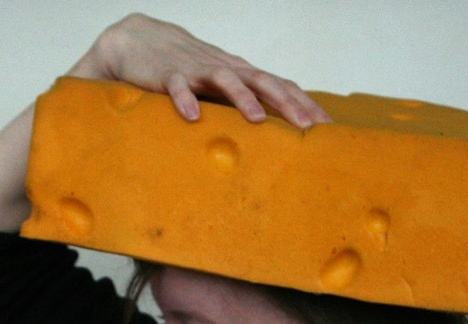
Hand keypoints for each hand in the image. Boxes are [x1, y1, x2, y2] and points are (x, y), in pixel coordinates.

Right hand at [69, 13, 329, 128]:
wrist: (139, 40)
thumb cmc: (184, 69)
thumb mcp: (217, 87)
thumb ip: (238, 105)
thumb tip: (265, 139)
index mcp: (240, 73)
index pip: (281, 86)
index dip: (305, 104)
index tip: (327, 128)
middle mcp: (225, 68)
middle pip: (263, 82)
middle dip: (287, 104)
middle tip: (308, 127)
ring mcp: (197, 69)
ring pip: (226, 79)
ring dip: (243, 98)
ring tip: (257, 119)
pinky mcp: (168, 74)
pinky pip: (178, 87)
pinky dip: (185, 99)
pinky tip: (192, 116)